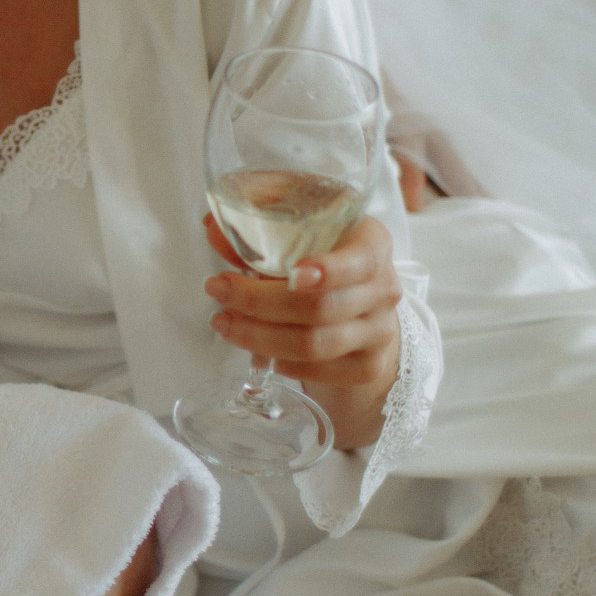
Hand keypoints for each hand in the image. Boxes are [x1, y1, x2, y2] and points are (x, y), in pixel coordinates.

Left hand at [202, 210, 401, 452]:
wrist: (363, 297)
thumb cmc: (325, 251)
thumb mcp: (300, 226)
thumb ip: (259, 224)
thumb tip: (212, 226)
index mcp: (372, 243)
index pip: (357, 262)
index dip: (327, 270)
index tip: (291, 274)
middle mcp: (383, 287)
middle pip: (320, 306)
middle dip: (259, 302)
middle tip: (217, 290)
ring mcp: (379, 330)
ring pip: (315, 344)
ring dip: (260, 337)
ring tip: (224, 322)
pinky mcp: (368, 365)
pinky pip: (321, 372)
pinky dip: (285, 364)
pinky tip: (259, 352)